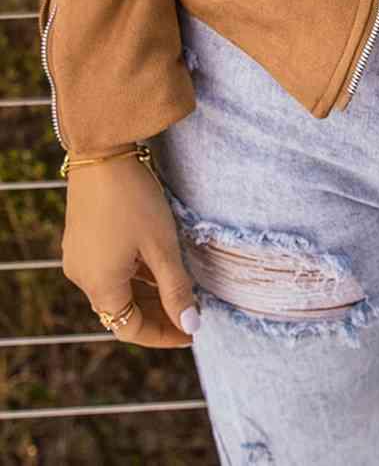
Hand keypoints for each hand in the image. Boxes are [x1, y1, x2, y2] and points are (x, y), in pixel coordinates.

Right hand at [61, 148, 200, 347]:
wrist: (102, 152)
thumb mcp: (162, 245)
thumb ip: (176, 288)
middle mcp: (83, 276)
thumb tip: (190, 325)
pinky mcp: (82, 238)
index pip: (131, 329)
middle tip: (190, 313)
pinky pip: (109, 268)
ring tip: (181, 289)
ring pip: (117, 289)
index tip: (192, 332)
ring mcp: (79, 256)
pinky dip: (134, 274)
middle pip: (122, 310)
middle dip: (157, 315)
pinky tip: (158, 265)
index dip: (163, 334)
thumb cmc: (134, 199)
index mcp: (99, 285)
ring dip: (147, 293)